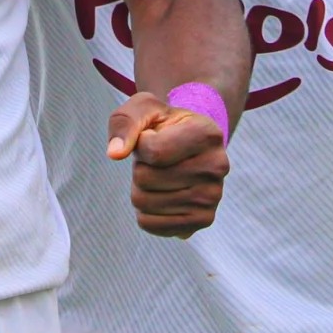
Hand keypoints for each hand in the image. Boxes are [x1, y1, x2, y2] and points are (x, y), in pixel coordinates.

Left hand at [108, 91, 229, 237]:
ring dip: (141, 187)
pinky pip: (150, 224)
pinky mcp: (202, 221)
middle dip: (139, 166)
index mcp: (207, 134)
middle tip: (156, 158)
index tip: (151, 136)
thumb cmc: (163, 123)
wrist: (188, 142)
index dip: (140, 144)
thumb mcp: (143, 108)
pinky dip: (145, 209)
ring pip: (143, 203)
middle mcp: (217, 167)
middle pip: (145, 179)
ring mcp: (212, 198)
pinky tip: (161, 193)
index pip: (154, 152)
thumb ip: (125, 122)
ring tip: (159, 173)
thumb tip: (115, 153)